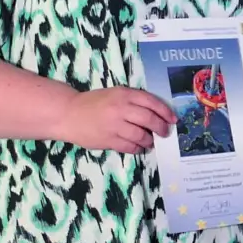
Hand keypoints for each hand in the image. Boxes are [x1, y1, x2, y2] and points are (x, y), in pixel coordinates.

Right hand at [60, 87, 174, 152]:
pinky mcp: (107, 140)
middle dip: (161, 128)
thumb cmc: (95, 102)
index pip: (152, 102)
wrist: (68, 113)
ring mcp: (114, 125)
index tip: (173, 120)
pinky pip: (129, 146)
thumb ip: (134, 101)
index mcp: (124, 94)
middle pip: (149, 119)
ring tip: (150, 141)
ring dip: (149, 140)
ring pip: (141, 135)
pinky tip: (138, 147)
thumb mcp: (116, 94)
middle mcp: (120, 109)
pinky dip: (137, 148)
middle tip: (164, 133)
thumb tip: (158, 114)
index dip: (166, 112)